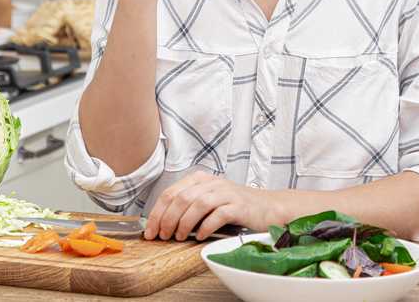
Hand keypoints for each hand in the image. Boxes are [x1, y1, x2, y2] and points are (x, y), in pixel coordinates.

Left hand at [143, 171, 277, 241]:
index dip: (157, 212)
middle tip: (162, 236)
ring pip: (197, 204)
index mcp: (200, 179)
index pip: (170, 192)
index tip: (150, 231)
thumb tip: (162, 224)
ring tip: (179, 237)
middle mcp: (212, 183)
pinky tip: (200, 237)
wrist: (268, 207)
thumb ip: (189, 206)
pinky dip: (205, 226)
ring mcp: (226, 193)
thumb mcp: (209, 200)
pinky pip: (217, 215)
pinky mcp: (239, 206)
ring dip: (184, 223)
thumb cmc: (235, 207)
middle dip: (167, 219)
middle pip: (181, 198)